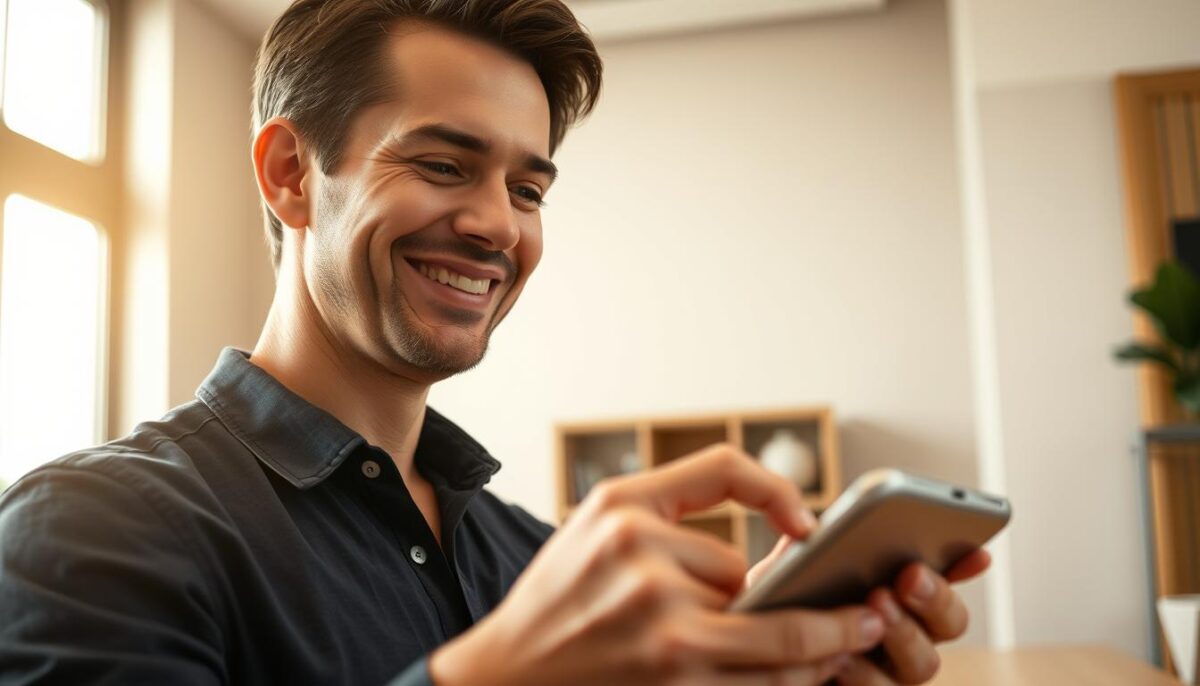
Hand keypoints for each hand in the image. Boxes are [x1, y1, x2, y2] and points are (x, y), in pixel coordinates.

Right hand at [429, 444, 886, 685]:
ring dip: (814, 641)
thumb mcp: (593, 532)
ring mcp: (657, 615)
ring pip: (771, 623)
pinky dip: (794, 675)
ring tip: (846, 640)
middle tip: (810, 609)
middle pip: (742, 570)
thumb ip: (668, 524)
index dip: (778, 490)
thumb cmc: (557, 604)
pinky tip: (813, 671)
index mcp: (620, 504)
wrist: (503, 677)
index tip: (806, 525)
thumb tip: (774, 542)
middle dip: (753, 598)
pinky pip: (762, 672)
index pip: (724, 468)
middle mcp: (637, 551)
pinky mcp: (673, 673)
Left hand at [746, 536, 990, 684]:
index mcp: (898, 597)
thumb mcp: (789, 573)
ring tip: (876, 609)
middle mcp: (904, 638)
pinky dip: (864, 674)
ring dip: (904, 634)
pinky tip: (841, 658)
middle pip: (950, 623)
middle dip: (936, 596)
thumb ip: (808, 549)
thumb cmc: (777, 610)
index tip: (974, 551)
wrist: (748, 664)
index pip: (945, 578)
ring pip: (924, 662)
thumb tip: (814, 528)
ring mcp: (889, 672)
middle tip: (909, 575)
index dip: (965, 566)